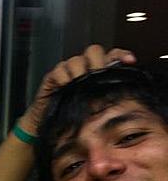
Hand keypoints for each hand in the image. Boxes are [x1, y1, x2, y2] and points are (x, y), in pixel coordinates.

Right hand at [19, 44, 136, 134]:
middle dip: (97, 61)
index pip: (113, 56)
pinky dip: (63, 76)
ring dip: (79, 71)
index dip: (122, 55)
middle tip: (97, 74)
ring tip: (79, 83)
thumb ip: (109, 96)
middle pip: (94, 51)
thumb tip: (123, 90)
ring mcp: (68, 72)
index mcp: (98, 74)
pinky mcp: (53, 77)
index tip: (130, 61)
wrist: (51, 128)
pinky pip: (60, 69)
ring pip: (76, 59)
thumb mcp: (97, 109)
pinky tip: (65, 85)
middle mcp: (84, 69)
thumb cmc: (75, 119)